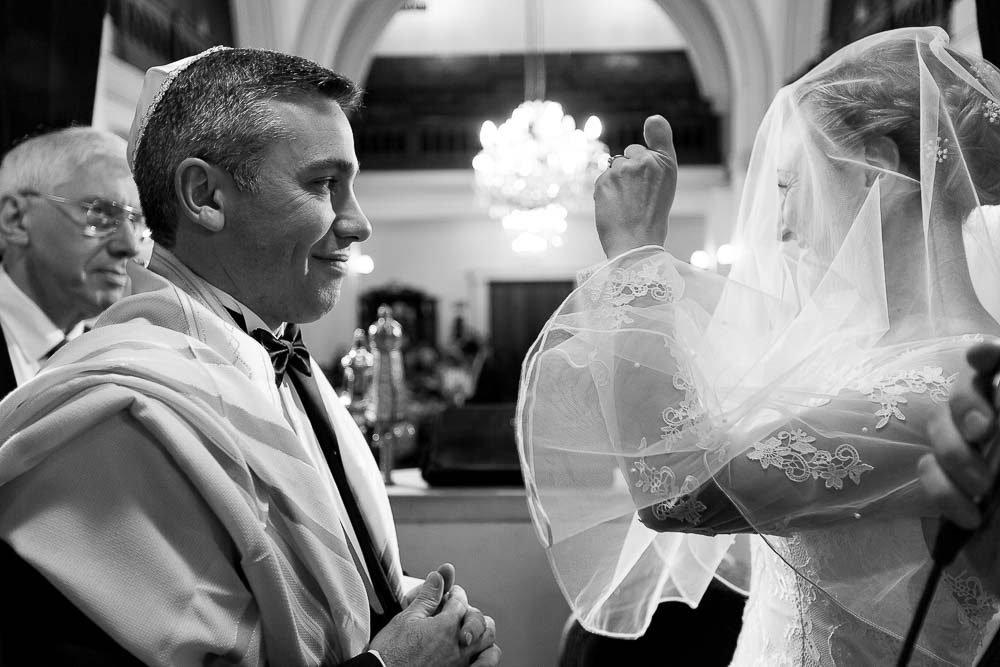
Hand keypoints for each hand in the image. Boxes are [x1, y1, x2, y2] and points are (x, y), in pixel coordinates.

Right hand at [370, 568, 498, 666]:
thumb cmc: (391, 655)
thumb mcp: (406, 619)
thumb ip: (427, 597)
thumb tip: (438, 577)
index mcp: (446, 626)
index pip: (460, 600)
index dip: (454, 593)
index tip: (449, 594)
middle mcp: (458, 645)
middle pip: (479, 620)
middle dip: (470, 612)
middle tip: (459, 613)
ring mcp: (461, 663)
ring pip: (488, 642)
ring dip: (482, 633)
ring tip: (471, 631)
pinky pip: (486, 665)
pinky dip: (486, 657)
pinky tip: (479, 653)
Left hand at [594, 115, 677, 258]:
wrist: (636, 244)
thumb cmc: (653, 217)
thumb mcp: (666, 181)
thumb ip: (659, 147)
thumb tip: (653, 116)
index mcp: (665, 163)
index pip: (651, 135)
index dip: (645, 156)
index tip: (648, 158)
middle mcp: (644, 161)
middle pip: (627, 154)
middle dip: (628, 170)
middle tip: (637, 198)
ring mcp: (622, 170)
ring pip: (612, 168)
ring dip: (616, 183)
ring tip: (626, 205)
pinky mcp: (603, 181)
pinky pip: (601, 181)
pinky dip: (604, 193)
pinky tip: (614, 208)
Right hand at [922, 340, 999, 591]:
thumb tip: (990, 422)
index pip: (998, 372)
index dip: (988, 357)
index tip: (981, 355)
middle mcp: (994, 430)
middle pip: (966, 390)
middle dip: (967, 405)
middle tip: (982, 431)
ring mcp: (968, 456)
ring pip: (937, 427)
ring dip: (958, 459)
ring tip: (985, 492)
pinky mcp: (943, 485)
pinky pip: (926, 470)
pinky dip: (944, 493)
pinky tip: (970, 518)